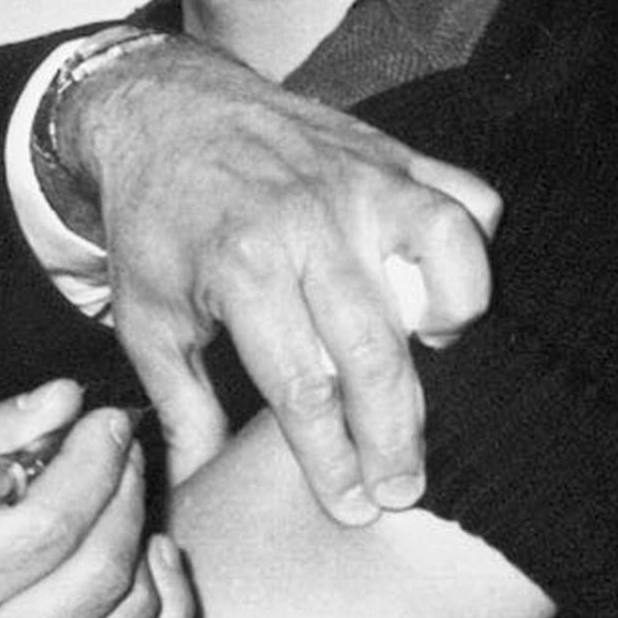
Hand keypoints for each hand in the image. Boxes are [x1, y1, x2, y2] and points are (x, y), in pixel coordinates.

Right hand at [0, 381, 195, 617]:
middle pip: (98, 570)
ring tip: (124, 499)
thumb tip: (64, 399)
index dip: (92, 464)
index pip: (45, 525)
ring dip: (145, 540)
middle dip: (125, 492)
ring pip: (132, 617)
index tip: (105, 423)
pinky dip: (169, 611)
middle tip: (120, 450)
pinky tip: (156, 564)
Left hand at [63, 35, 498, 519]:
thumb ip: (182, 409)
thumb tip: (198, 489)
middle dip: (394, 436)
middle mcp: (311, 222)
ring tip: (430, 359)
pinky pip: (470, 200)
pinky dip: (472, 248)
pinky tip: (439, 288)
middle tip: (402, 488)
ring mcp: (362, 182)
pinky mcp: (394, 155)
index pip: (305, 388)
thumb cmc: (156, 223)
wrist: (162, 109)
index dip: (334, 461)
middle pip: (376, 350)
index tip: (354, 507)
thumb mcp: (145, 319)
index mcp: (243, 267)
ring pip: (445, 260)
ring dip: (450, 324)